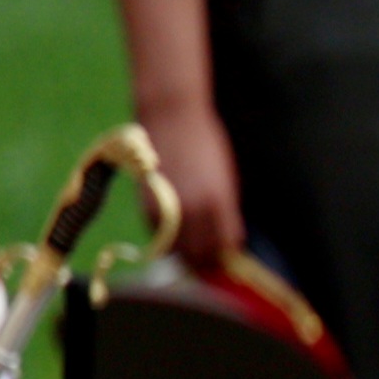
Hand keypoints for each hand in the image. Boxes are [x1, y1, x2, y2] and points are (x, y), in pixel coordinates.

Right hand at [138, 94, 243, 271]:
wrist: (171, 116)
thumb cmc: (206, 144)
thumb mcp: (226, 180)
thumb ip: (226, 211)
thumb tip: (228, 241)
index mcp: (218, 203)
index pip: (226, 246)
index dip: (229, 257)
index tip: (230, 260)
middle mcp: (192, 210)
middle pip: (201, 255)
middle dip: (208, 262)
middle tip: (212, 262)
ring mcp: (167, 209)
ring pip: (178, 251)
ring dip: (188, 254)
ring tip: (196, 249)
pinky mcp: (147, 206)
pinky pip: (160, 237)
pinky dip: (170, 240)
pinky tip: (178, 232)